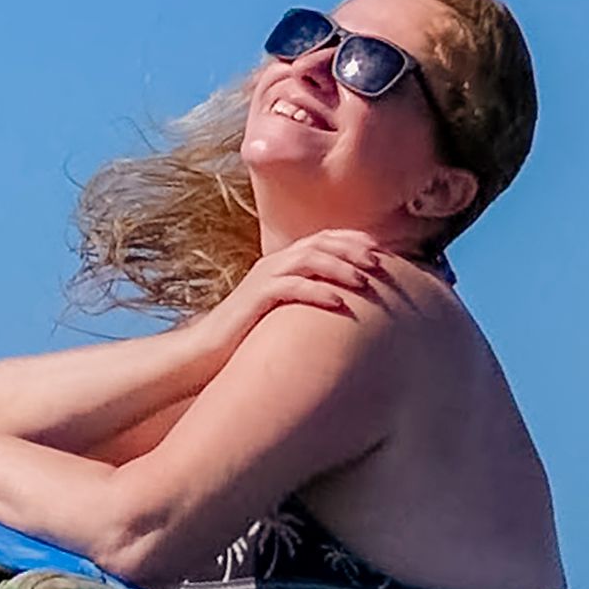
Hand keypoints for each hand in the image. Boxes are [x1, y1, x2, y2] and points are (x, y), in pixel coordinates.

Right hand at [196, 229, 386, 361]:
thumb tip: (347, 305)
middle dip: (352, 248)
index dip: (354, 239)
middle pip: (319, 242)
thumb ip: (307, 299)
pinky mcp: (254, 298)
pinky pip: (290, 287)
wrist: (205, 351)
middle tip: (379, 262)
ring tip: (364, 281)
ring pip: (307, 259)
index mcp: (282, 263)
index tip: (382, 250)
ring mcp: (262, 279)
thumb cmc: (249, 335)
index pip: (323, 238)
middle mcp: (273, 264)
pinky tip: (339, 304)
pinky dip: (317, 292)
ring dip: (339, 267)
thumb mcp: (284, 311)